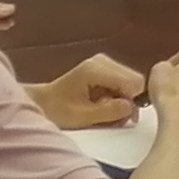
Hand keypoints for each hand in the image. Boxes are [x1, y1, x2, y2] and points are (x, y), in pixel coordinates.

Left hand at [28, 52, 147, 129]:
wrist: (44, 102)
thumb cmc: (57, 109)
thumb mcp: (82, 116)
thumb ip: (109, 112)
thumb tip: (131, 107)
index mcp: (95, 69)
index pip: (133, 81)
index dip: (133, 101)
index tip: (123, 116)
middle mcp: (102, 61)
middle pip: (134, 80)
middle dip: (128, 101)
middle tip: (115, 117)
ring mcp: (104, 63)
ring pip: (131, 82)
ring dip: (123, 100)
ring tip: (106, 111)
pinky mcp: (105, 68)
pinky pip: (123, 83)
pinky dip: (118, 97)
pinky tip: (104, 105)